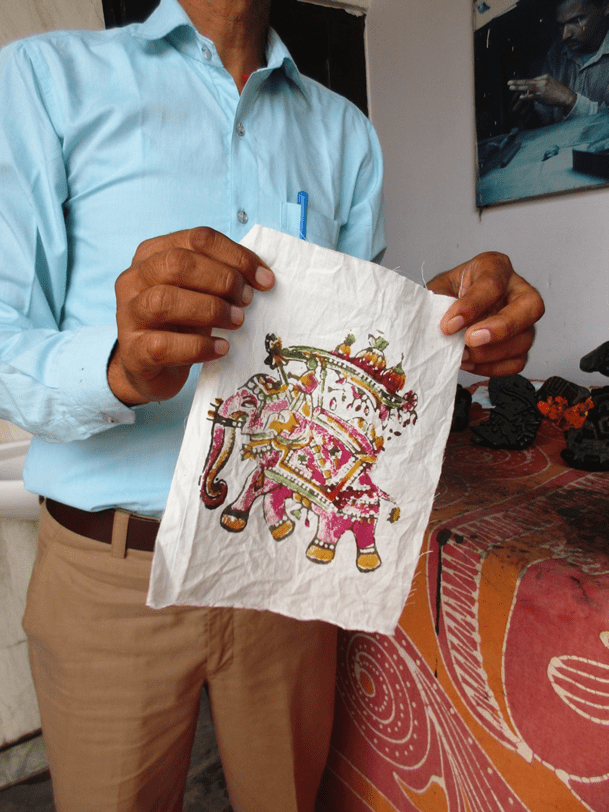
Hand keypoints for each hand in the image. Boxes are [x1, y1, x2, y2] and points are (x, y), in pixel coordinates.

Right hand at [108, 227, 274, 404]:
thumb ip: (222, 278)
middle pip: (177, 263)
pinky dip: (199, 347)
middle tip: (247, 300)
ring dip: (210, 310)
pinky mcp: (133, 351)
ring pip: (165, 300)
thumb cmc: (180, 325)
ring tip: (237, 322)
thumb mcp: (200, 293)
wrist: (150, 369)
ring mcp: (128, 315)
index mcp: (152, 254)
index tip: (265, 279)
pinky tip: (221, 348)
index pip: (197, 239)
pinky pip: (164, 345)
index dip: (236, 256)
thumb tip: (262, 277)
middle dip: (221, 279)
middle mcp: (133, 279)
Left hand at [428, 252, 544, 376]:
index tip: (448, 325)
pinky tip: (470, 363)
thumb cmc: (449, 294)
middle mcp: (517, 290)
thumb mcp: (438, 289)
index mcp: (495, 267)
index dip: (471, 307)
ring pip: (524, 339)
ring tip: (462, 355)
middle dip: (501, 327)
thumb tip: (432, 325)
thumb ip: (436, 303)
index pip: (493, 284)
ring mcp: (524, 319)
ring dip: (490, 354)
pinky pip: (517, 361)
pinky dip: (492, 367)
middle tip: (470, 340)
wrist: (450, 310)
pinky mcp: (521, 344)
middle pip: (531, 306)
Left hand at [508, 75, 575, 110]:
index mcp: (544, 77)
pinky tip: (520, 97)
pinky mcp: (542, 96)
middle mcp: (542, 81)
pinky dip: (526, 97)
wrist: (565, 96)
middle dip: (517, 82)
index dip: (522, 83)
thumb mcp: (549, 83)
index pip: (531, 80)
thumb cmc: (557, 91)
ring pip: (528, 87)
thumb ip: (540, 85)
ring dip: (518, 88)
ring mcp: (542, 88)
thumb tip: (528, 91)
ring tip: (511, 88)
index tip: (514, 83)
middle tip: (509, 82)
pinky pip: (532, 96)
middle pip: (527, 81)